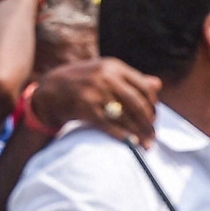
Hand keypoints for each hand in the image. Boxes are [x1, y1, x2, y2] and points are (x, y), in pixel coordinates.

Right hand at [32, 57, 160, 146]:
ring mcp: (96, 92)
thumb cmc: (83, 81)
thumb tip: (158, 85)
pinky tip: (131, 143)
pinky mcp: (86, 108)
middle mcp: (106, 77)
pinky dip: (123, 136)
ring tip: (147, 144)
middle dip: (148, 122)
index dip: (153, 105)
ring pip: (126, 117)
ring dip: (139, 133)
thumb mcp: (106, 73)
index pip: (144, 87)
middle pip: (137, 103)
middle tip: (153, 134)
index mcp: (114, 67)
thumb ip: (131, 79)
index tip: (154, 118)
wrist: (51, 88)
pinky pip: (110, 126)